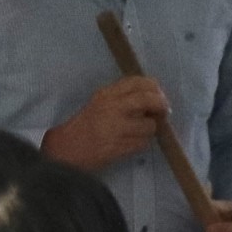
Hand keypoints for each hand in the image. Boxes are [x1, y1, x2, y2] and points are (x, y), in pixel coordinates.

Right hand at [45, 77, 170, 171]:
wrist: (67, 149)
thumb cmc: (85, 126)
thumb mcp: (100, 102)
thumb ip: (123, 97)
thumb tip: (153, 97)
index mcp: (107, 94)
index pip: (139, 82)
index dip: (155, 88)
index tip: (159, 95)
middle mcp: (113, 107)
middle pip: (149, 100)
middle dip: (161, 106)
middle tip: (164, 112)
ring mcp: (117, 127)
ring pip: (149, 125)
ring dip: (150, 130)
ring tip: (139, 132)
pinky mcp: (120, 146)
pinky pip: (143, 143)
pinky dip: (142, 144)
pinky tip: (132, 143)